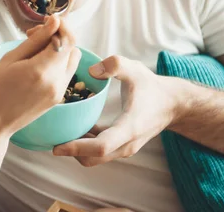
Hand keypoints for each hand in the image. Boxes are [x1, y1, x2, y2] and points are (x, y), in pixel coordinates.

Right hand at [0, 16, 81, 137]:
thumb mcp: (11, 58)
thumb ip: (36, 40)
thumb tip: (54, 21)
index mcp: (43, 70)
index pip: (67, 39)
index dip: (61, 25)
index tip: (46, 20)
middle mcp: (57, 82)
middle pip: (72, 48)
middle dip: (58, 36)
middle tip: (33, 35)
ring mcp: (59, 92)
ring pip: (72, 61)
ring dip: (59, 50)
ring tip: (34, 51)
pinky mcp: (58, 99)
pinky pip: (65, 73)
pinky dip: (57, 63)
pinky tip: (37, 64)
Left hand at [52, 55, 183, 166]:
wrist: (172, 103)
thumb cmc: (152, 86)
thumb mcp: (135, 69)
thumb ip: (115, 65)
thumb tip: (91, 70)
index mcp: (129, 128)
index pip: (101, 146)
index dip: (77, 148)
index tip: (56, 147)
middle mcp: (126, 144)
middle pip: (93, 158)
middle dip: (70, 151)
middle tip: (51, 137)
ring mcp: (125, 148)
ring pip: (95, 158)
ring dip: (77, 149)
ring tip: (59, 132)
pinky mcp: (122, 146)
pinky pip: (99, 151)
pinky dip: (85, 144)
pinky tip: (75, 127)